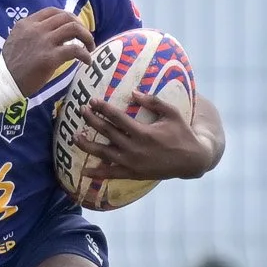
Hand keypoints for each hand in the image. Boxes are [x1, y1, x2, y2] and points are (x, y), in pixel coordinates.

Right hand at [2, 7, 92, 95]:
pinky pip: (75, 50)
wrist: (6, 83)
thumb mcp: (15, 39)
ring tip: (90, 47)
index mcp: (27, 23)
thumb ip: (30, 32)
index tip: (74, 26)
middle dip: (80, 25)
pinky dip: (85, 54)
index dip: (68, 16)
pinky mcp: (50, 57)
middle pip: (66, 17)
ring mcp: (44, 42)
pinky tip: (87, 61)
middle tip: (85, 37)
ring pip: (73, 28)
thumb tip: (50, 31)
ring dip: (87, 37)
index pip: (52, 11)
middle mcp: (36, 29)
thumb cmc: (12, 65)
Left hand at [81, 92, 211, 180]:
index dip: (103, 108)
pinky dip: (96, 173)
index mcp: (143, 132)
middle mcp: (135, 148)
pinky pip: (111, 174)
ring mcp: (132, 163)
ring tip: (75, 136)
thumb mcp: (172, 113)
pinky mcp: (133, 174)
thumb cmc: (182, 133)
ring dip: (88, 145)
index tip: (92, 101)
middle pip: (106, 132)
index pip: (117, 117)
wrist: (191, 160)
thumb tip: (133, 92)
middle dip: (92, 120)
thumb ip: (153, 101)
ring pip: (104, 153)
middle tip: (81, 110)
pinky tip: (83, 170)